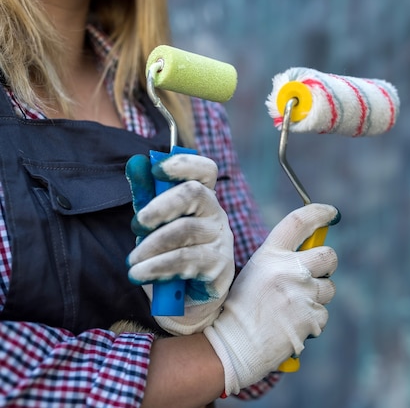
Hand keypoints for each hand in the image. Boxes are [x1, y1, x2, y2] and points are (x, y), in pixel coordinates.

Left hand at [125, 153, 234, 334]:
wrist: (184, 302)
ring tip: (132, 262)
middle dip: (160, 206)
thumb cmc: (169, 254)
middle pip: (195, 194)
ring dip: (151, 246)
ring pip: (185, 230)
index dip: (183, 164)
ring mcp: (221, 241)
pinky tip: (140, 274)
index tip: (156, 169)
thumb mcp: (154, 224)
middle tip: (137, 224)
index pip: (204, 171)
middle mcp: (216, 215)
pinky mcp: (219, 267)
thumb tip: (136, 163)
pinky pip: (185, 261)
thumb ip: (146, 195)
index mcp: (202, 199)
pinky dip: (157, 267)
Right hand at [204, 203, 339, 395]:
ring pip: (329, 288)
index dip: (319, 213)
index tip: (331, 213)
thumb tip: (309, 255)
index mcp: (270, 254)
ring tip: (292, 309)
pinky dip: (312, 321)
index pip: (299, 222)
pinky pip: (323, 314)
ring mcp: (301, 293)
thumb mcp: (253, 273)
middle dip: (327, 264)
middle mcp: (288, 269)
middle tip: (316, 274)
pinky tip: (291, 326)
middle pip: (328, 255)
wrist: (232, 345)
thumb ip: (280, 262)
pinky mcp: (311, 316)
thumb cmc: (240, 309)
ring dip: (317, 297)